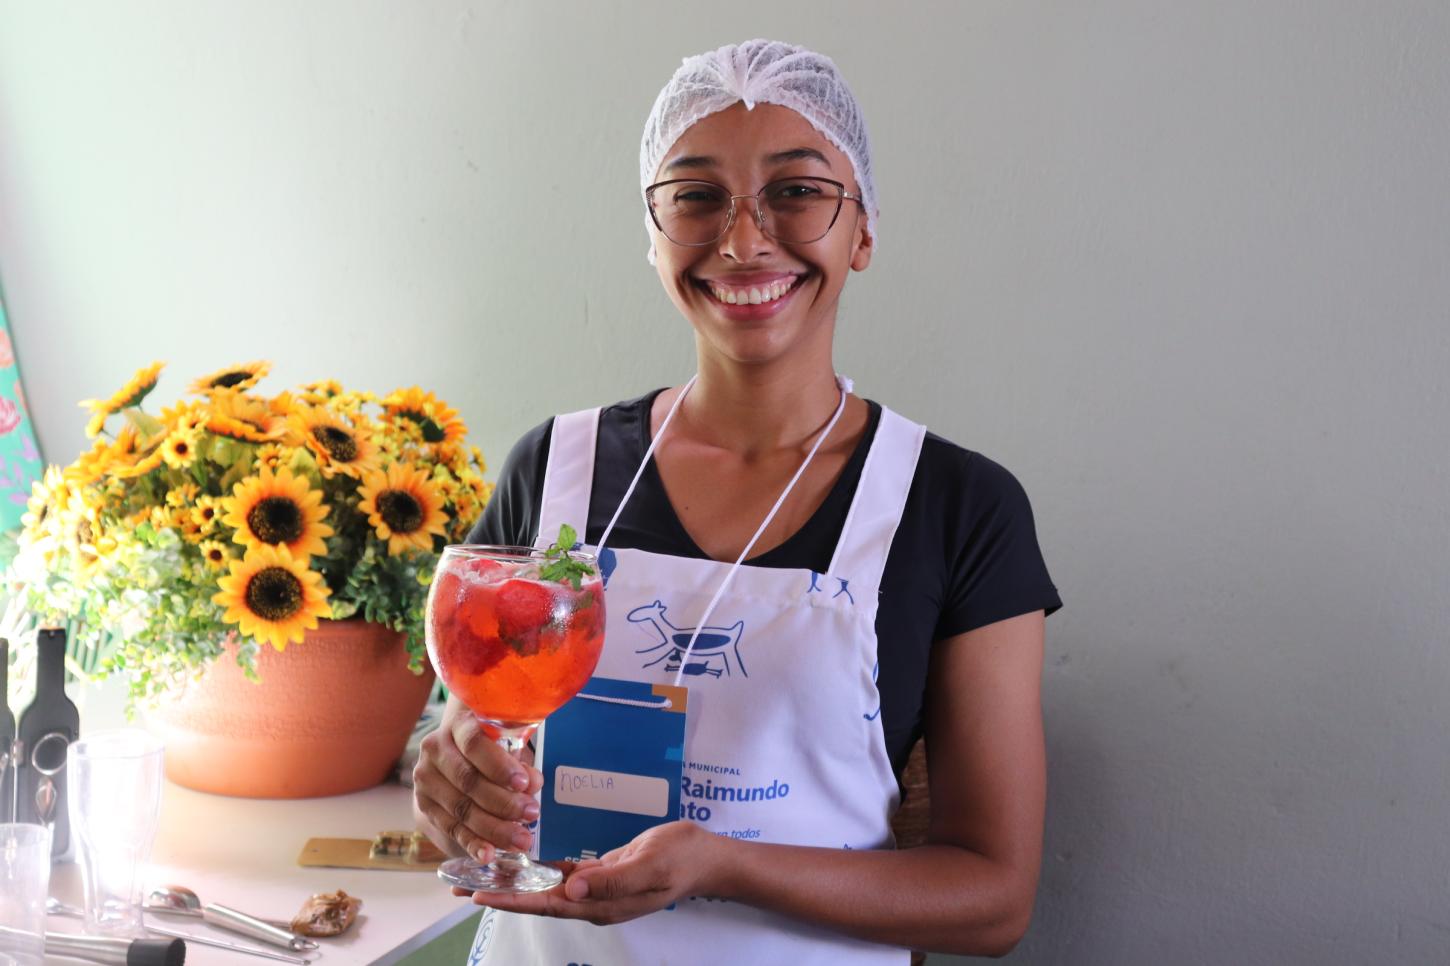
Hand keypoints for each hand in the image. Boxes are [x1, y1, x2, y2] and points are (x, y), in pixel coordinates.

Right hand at [412, 697, 543, 863]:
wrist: (456, 754)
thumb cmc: (492, 747)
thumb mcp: (507, 746)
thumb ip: (519, 763)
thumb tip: (532, 784)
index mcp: (458, 725)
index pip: (475, 743)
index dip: (499, 765)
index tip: (523, 783)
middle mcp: (435, 749)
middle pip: (468, 781)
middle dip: (504, 802)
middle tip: (532, 814)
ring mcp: (426, 779)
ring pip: (461, 808)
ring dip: (494, 828)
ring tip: (521, 840)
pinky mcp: (425, 805)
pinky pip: (451, 828)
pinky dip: (472, 843)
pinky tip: (488, 854)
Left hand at [457, 821, 728, 924]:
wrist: (707, 857)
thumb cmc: (682, 858)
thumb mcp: (650, 865)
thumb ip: (611, 880)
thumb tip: (570, 888)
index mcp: (601, 904)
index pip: (547, 904)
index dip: (511, 899)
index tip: (478, 894)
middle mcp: (592, 901)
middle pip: (537, 899)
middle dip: (499, 891)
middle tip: (459, 883)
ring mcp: (596, 889)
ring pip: (545, 886)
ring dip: (513, 880)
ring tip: (478, 871)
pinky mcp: (600, 874)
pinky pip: (562, 873)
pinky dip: (538, 867)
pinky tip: (517, 860)